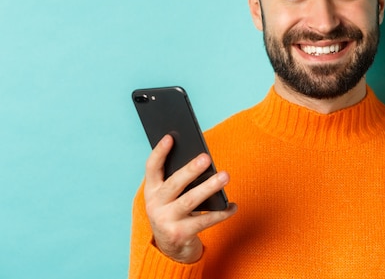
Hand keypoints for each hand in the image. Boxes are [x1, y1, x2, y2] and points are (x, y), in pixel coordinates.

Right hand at [143, 134, 237, 263]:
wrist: (170, 249)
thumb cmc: (175, 212)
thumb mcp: (170, 197)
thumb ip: (179, 181)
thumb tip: (203, 161)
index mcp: (151, 191)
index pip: (152, 168)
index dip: (159, 152)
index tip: (171, 137)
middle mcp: (155, 205)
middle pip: (174, 184)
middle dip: (190, 170)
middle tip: (206, 158)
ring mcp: (166, 221)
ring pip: (190, 201)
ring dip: (209, 188)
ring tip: (225, 176)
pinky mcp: (180, 234)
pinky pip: (205, 221)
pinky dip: (221, 213)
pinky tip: (232, 206)